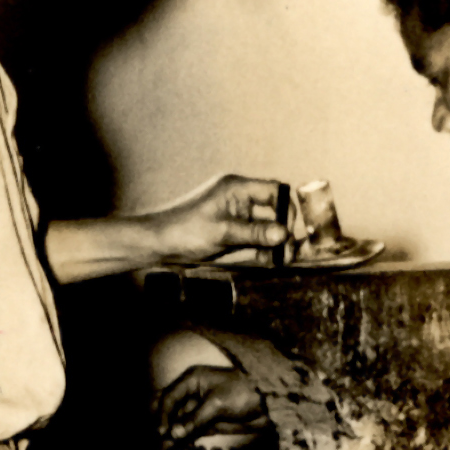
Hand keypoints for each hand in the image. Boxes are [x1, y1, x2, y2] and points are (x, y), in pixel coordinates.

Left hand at [152, 174, 289, 261]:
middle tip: (291, 250)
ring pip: (266, 228)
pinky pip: (255, 239)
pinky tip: (271, 261)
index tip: (290, 230)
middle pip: (273, 211)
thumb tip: (284, 234)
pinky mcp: (232, 233)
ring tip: (284, 259)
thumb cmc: (184, 230)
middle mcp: (239, 199)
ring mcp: (236, 217)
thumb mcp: (222, 231)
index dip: (287, 208)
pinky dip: (264, 250)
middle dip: (284, 230)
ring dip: (276, 243)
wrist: (159, 244)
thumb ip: (254, 233)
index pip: (274, 191)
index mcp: (237, 188)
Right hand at [154, 364, 265, 447]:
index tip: (162, 431)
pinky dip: (184, 440)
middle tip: (160, 441)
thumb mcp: (217, 404)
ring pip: (180, 423)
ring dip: (174, 436)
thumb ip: (195, 419)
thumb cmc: (245, 392)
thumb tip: (174, 434)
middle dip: (165, 425)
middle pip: (170, 410)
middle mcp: (193, 393)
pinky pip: (191, 432)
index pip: (169, 397)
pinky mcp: (209, 422)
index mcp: (192, 380)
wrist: (270, 402)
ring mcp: (200, 409)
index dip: (163, 414)